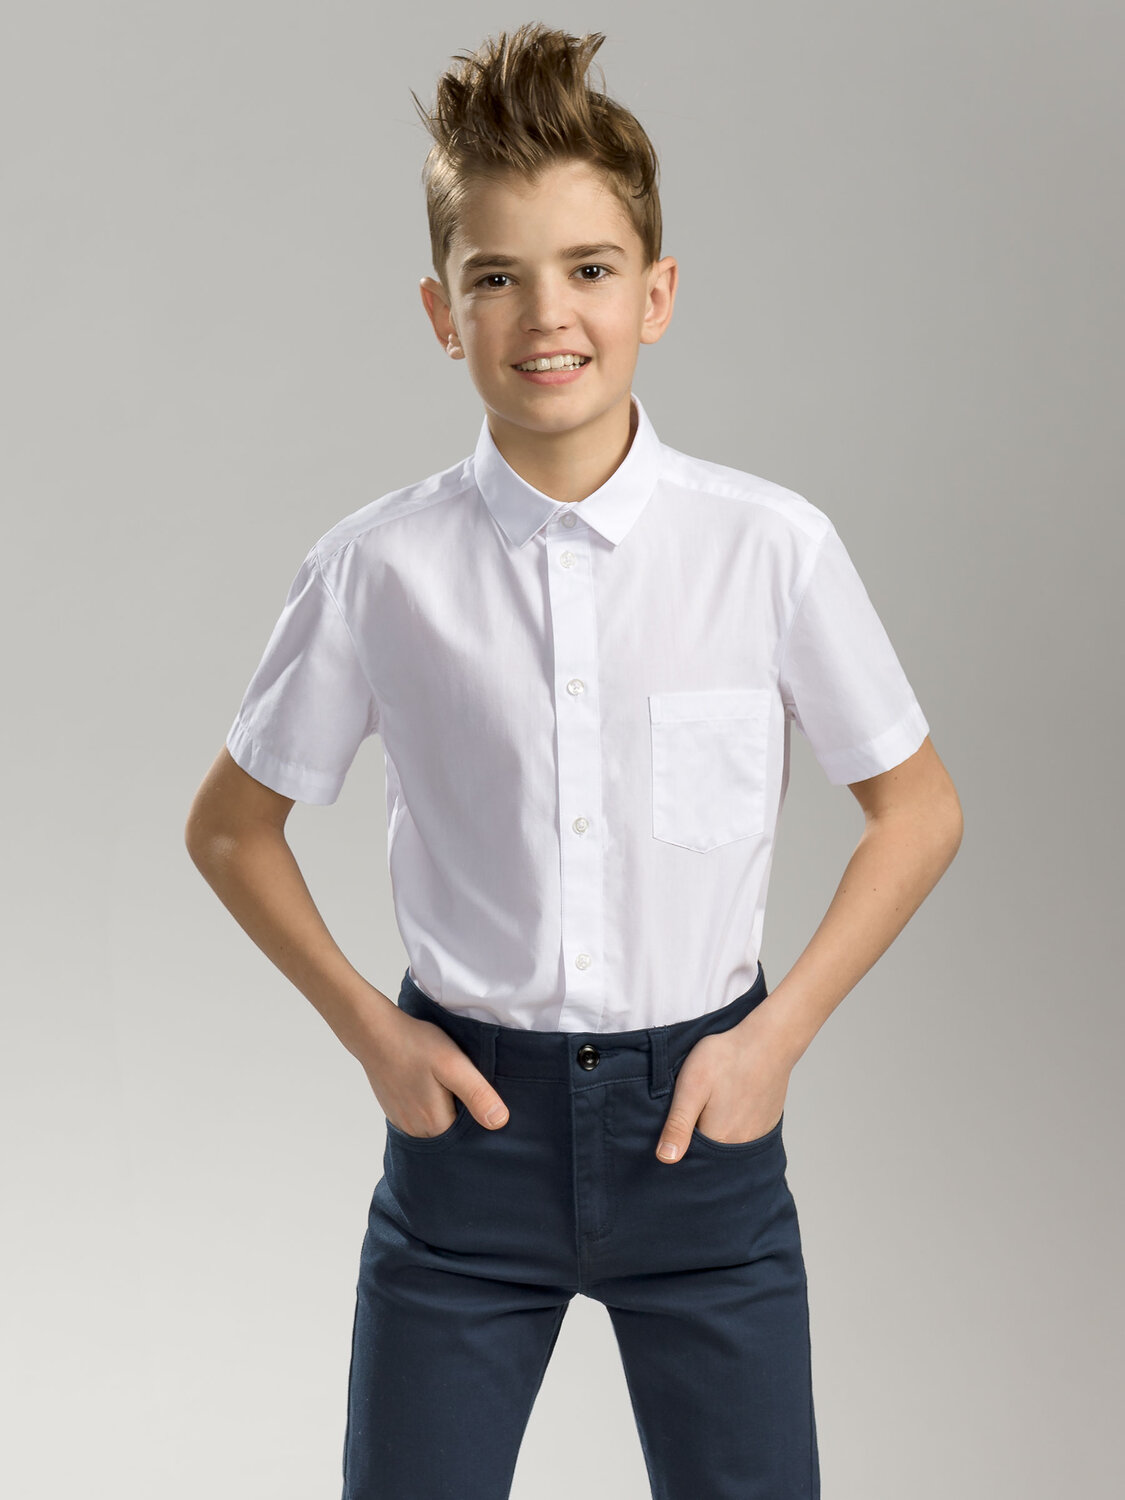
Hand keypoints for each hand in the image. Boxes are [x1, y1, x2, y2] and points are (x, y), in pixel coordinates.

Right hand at [357, 1007, 509, 1137]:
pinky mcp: (395, 1112)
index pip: (469, 1140)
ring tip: (452, 1090)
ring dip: (447, 1115)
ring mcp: (403, 1123)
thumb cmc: (415, 1045)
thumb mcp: (454, 1064)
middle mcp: (417, 1131)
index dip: (481, 1123)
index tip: (485, 1102)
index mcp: (435, 1124)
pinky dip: (430, 1110)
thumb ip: (476, 1094)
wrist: (375, 1032)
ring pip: (436, 1129)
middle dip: (465, 1120)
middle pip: (452, 1136)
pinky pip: (420, 1121)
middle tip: (469, 1091)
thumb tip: (499, 1122)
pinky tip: (433, 1089)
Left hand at [656, 1014, 791, 1162]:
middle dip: (699, 1131)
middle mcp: (741, 1143)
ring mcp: (757, 1134)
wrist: (767, 1040)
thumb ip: (678, 1124)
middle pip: (710, 1149)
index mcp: (718, 1138)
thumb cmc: (726, 1058)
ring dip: (718, 1126)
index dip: (680, 1135)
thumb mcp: (691, 1086)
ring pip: (727, 1140)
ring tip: (716, 1099)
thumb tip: (666, 1159)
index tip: (682, 1112)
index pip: (690, 1154)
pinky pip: (744, 1132)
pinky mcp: (767, 1123)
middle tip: (701, 1099)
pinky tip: (732, 1100)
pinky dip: (735, 1121)